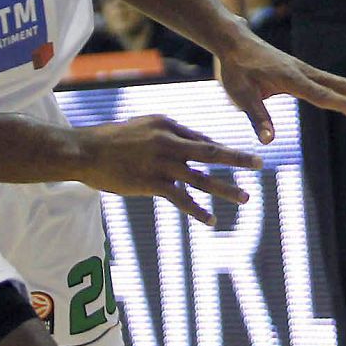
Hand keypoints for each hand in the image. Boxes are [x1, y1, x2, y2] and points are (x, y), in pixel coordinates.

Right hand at [76, 115, 261, 225]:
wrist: (85, 151)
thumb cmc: (113, 139)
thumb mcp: (144, 126)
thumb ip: (169, 134)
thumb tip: (194, 143)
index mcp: (168, 125)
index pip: (202, 139)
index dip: (220, 151)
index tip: (237, 160)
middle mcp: (169, 142)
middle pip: (211, 151)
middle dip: (238, 159)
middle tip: (260, 164)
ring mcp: (162, 164)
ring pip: (201, 177)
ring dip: (226, 189)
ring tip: (246, 198)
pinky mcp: (152, 183)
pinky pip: (181, 199)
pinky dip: (197, 210)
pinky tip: (211, 220)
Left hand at [216, 33, 345, 142]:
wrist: (235, 42)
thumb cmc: (237, 70)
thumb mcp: (241, 96)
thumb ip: (257, 118)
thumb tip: (268, 141)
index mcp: (291, 78)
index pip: (321, 95)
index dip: (342, 105)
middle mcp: (304, 72)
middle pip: (341, 86)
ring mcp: (306, 70)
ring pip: (340, 82)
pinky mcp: (304, 71)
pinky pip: (333, 81)